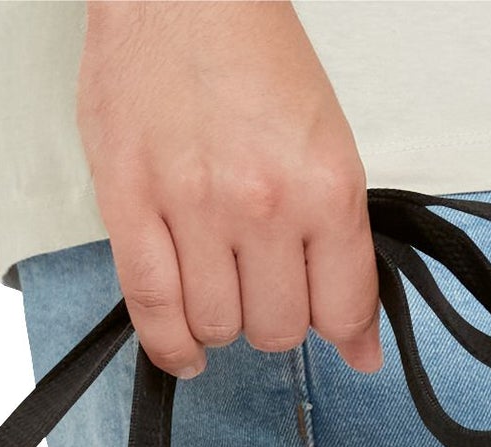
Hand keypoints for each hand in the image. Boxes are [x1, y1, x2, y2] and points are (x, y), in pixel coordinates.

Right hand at [76, 0, 380, 378]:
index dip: (344, 333)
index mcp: (325, 182)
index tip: (341, 338)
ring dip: (222, 323)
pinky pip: (153, 312)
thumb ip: (341, 241)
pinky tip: (186, 348)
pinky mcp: (130, 209)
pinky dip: (172, 346)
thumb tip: (359, 339)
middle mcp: (263, 203)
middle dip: (275, 319)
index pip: (343, 306)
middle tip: (265, 288)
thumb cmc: (249, 53)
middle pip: (278, 327)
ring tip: (220, 290)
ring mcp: (193, 210)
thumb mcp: (324, 139)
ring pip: (218, 327)